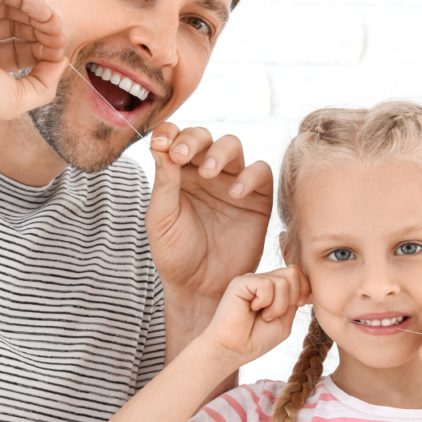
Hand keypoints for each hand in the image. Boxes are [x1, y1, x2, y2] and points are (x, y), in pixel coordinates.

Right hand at [0, 0, 67, 124]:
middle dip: (44, 32)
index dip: (43, 50)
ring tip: (56, 28)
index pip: (20, 49)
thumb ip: (45, 83)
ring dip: (42, 16)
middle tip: (60, 40)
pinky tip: (45, 15)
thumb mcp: (18, 98)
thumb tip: (61, 60)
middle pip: (20, 26)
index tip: (59, 56)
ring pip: (15, 6)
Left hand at [147, 124, 274, 306]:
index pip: (175, 140)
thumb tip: (160, 145)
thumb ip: (164, 182)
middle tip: (182, 154)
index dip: (170, 134)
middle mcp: (204, 174)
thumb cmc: (176, 256)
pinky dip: (250, 176)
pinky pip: (260, 173)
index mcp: (177, 175)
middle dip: (193, 140)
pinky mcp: (257, 199)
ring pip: (233, 146)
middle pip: (204, 137)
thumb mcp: (160, 219)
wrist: (202, 288)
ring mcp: (231, 183)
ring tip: (208, 172)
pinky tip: (234, 193)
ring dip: (220, 152)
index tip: (162, 142)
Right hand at [198, 267, 309, 366]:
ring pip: (283, 280)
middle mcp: (263, 280)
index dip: (304, 289)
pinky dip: (265, 302)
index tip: (298, 306)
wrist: (235, 349)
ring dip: (278, 305)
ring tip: (264, 316)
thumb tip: (304, 285)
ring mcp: (252, 280)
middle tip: (275, 314)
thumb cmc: (256, 339)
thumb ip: (294, 301)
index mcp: (274, 288)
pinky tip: (252, 309)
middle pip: (294, 272)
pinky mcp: (241, 282)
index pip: (298, 273)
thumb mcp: (285, 320)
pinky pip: (267, 284)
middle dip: (292, 298)